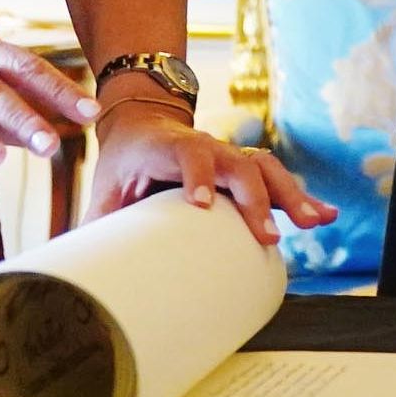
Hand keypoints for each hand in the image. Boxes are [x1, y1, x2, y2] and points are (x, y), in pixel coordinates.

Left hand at [84, 99, 337, 246]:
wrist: (144, 123)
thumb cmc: (122, 164)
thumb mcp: (103, 189)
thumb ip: (95, 226)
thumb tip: (69, 273)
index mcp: (167, 148)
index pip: (187, 154)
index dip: (196, 176)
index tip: (202, 205)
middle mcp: (206, 146)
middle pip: (239, 164)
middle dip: (257, 199)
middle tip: (268, 236)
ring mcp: (230, 155)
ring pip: (267, 168)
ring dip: (292, 196)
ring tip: (316, 222)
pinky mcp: (245, 169)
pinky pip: (278, 178)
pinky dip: (301, 196)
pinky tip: (326, 215)